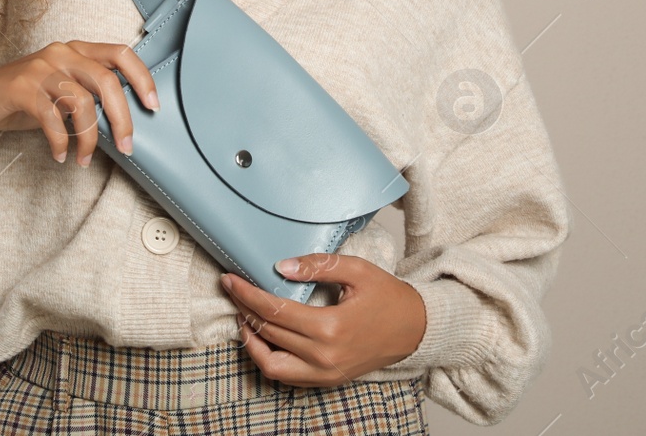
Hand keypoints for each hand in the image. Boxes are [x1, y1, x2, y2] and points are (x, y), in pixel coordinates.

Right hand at [0, 41, 158, 165]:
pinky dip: (61, 141)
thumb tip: (125, 123)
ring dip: (89, 138)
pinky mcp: (21, 86)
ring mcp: (41, 67)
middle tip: (126, 146)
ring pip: (81, 101)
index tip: (153, 106)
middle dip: (122, 118)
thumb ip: (91, 96)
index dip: (142, 78)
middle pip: (107, 81)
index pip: (121, 54)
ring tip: (84, 159)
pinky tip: (61, 155)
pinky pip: (51, 117)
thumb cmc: (28, 97)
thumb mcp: (64, 91)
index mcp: (78, 50)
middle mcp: (63, 53)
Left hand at [221, 254, 426, 387]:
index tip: (231, 279)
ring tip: (242, 315)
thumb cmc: (389, 298)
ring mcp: (324, 373)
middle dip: (244, 309)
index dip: (247, 294)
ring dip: (251, 340)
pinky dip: (268, 357)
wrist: (415, 330)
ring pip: (270, 364)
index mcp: (331, 327)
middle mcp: (323, 356)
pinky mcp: (327, 380)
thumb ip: (318, 266)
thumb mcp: (358, 271)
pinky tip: (262, 337)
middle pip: (268, 333)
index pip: (274, 311)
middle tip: (232, 289)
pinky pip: (286, 376)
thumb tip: (282, 267)